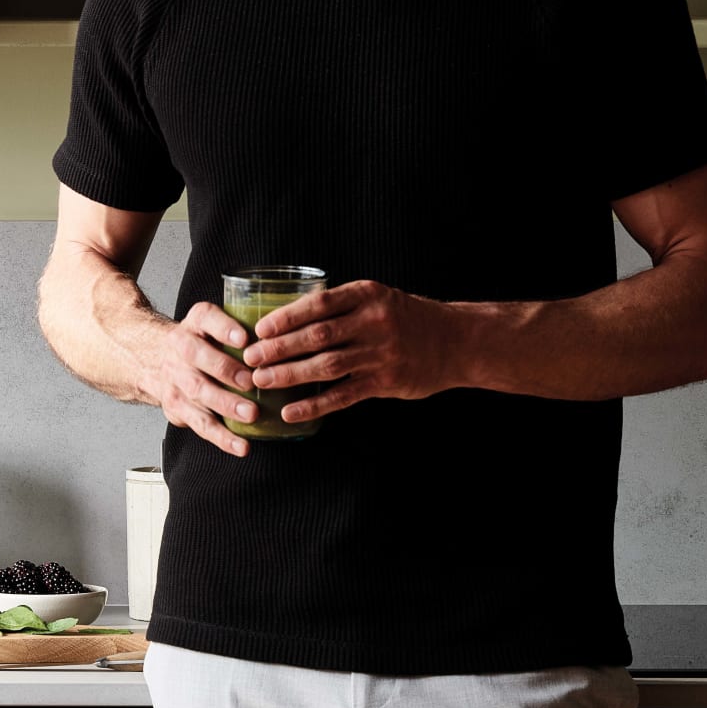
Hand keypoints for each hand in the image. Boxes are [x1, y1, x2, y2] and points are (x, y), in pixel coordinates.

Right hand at [149, 302, 259, 456]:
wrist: (153, 359)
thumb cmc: (202, 341)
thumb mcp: (214, 322)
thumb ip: (245, 324)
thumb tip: (294, 333)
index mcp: (195, 323)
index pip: (206, 318)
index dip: (224, 328)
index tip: (244, 338)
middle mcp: (181, 348)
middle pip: (199, 357)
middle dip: (226, 371)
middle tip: (251, 382)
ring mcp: (176, 379)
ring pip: (200, 393)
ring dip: (226, 405)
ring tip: (251, 414)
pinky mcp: (177, 408)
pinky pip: (201, 424)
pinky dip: (222, 438)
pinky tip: (242, 446)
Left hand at [243, 280, 469, 425]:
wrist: (457, 341)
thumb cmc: (407, 318)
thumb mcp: (378, 298)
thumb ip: (341, 306)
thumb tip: (289, 318)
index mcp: (367, 295)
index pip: (318, 305)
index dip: (285, 318)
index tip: (259, 329)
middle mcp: (374, 322)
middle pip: (317, 336)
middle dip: (279, 348)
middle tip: (250, 359)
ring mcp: (381, 354)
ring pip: (327, 366)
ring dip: (290, 375)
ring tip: (261, 382)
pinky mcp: (386, 382)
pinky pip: (343, 395)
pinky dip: (314, 405)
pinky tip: (291, 412)